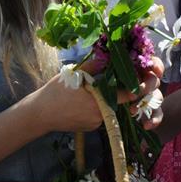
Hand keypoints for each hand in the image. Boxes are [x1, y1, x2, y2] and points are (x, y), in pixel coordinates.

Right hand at [41, 59, 163, 132]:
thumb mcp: (75, 73)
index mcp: (100, 99)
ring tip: (93, 90)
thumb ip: (95, 65)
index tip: (140, 78)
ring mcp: (97, 123)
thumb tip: (110, 53)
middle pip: (121, 102)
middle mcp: (102, 114)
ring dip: (108, 99)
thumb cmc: (56, 91)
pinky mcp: (92, 128)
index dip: (137, 87)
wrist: (40, 114)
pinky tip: (85, 101)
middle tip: (117, 81)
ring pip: (111, 108)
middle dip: (122, 92)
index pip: (128, 95)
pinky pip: (102, 115)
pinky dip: (99, 107)